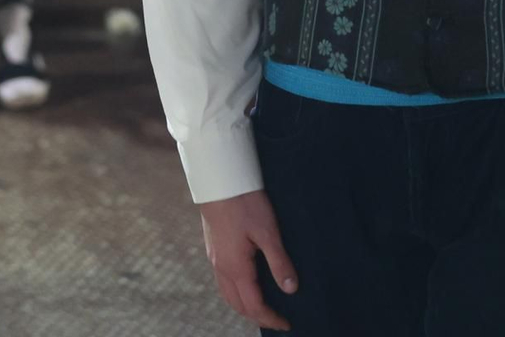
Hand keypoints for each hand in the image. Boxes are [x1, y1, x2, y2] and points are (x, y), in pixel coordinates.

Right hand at [197, 189, 296, 331]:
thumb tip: (290, 289)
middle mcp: (222, 268)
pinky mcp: (214, 248)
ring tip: (263, 306)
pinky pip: (223, 281)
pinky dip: (236, 291)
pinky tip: (246, 283)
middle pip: (238, 305)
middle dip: (257, 316)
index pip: (254, 305)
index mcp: (236, 268)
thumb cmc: (244, 203)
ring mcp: (215, 259)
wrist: (219, 181)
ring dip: (244, 306)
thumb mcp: (268, 232)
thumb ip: (279, 263)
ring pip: (228, 294)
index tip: (286, 324)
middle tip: (276, 319)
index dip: (271, 318)